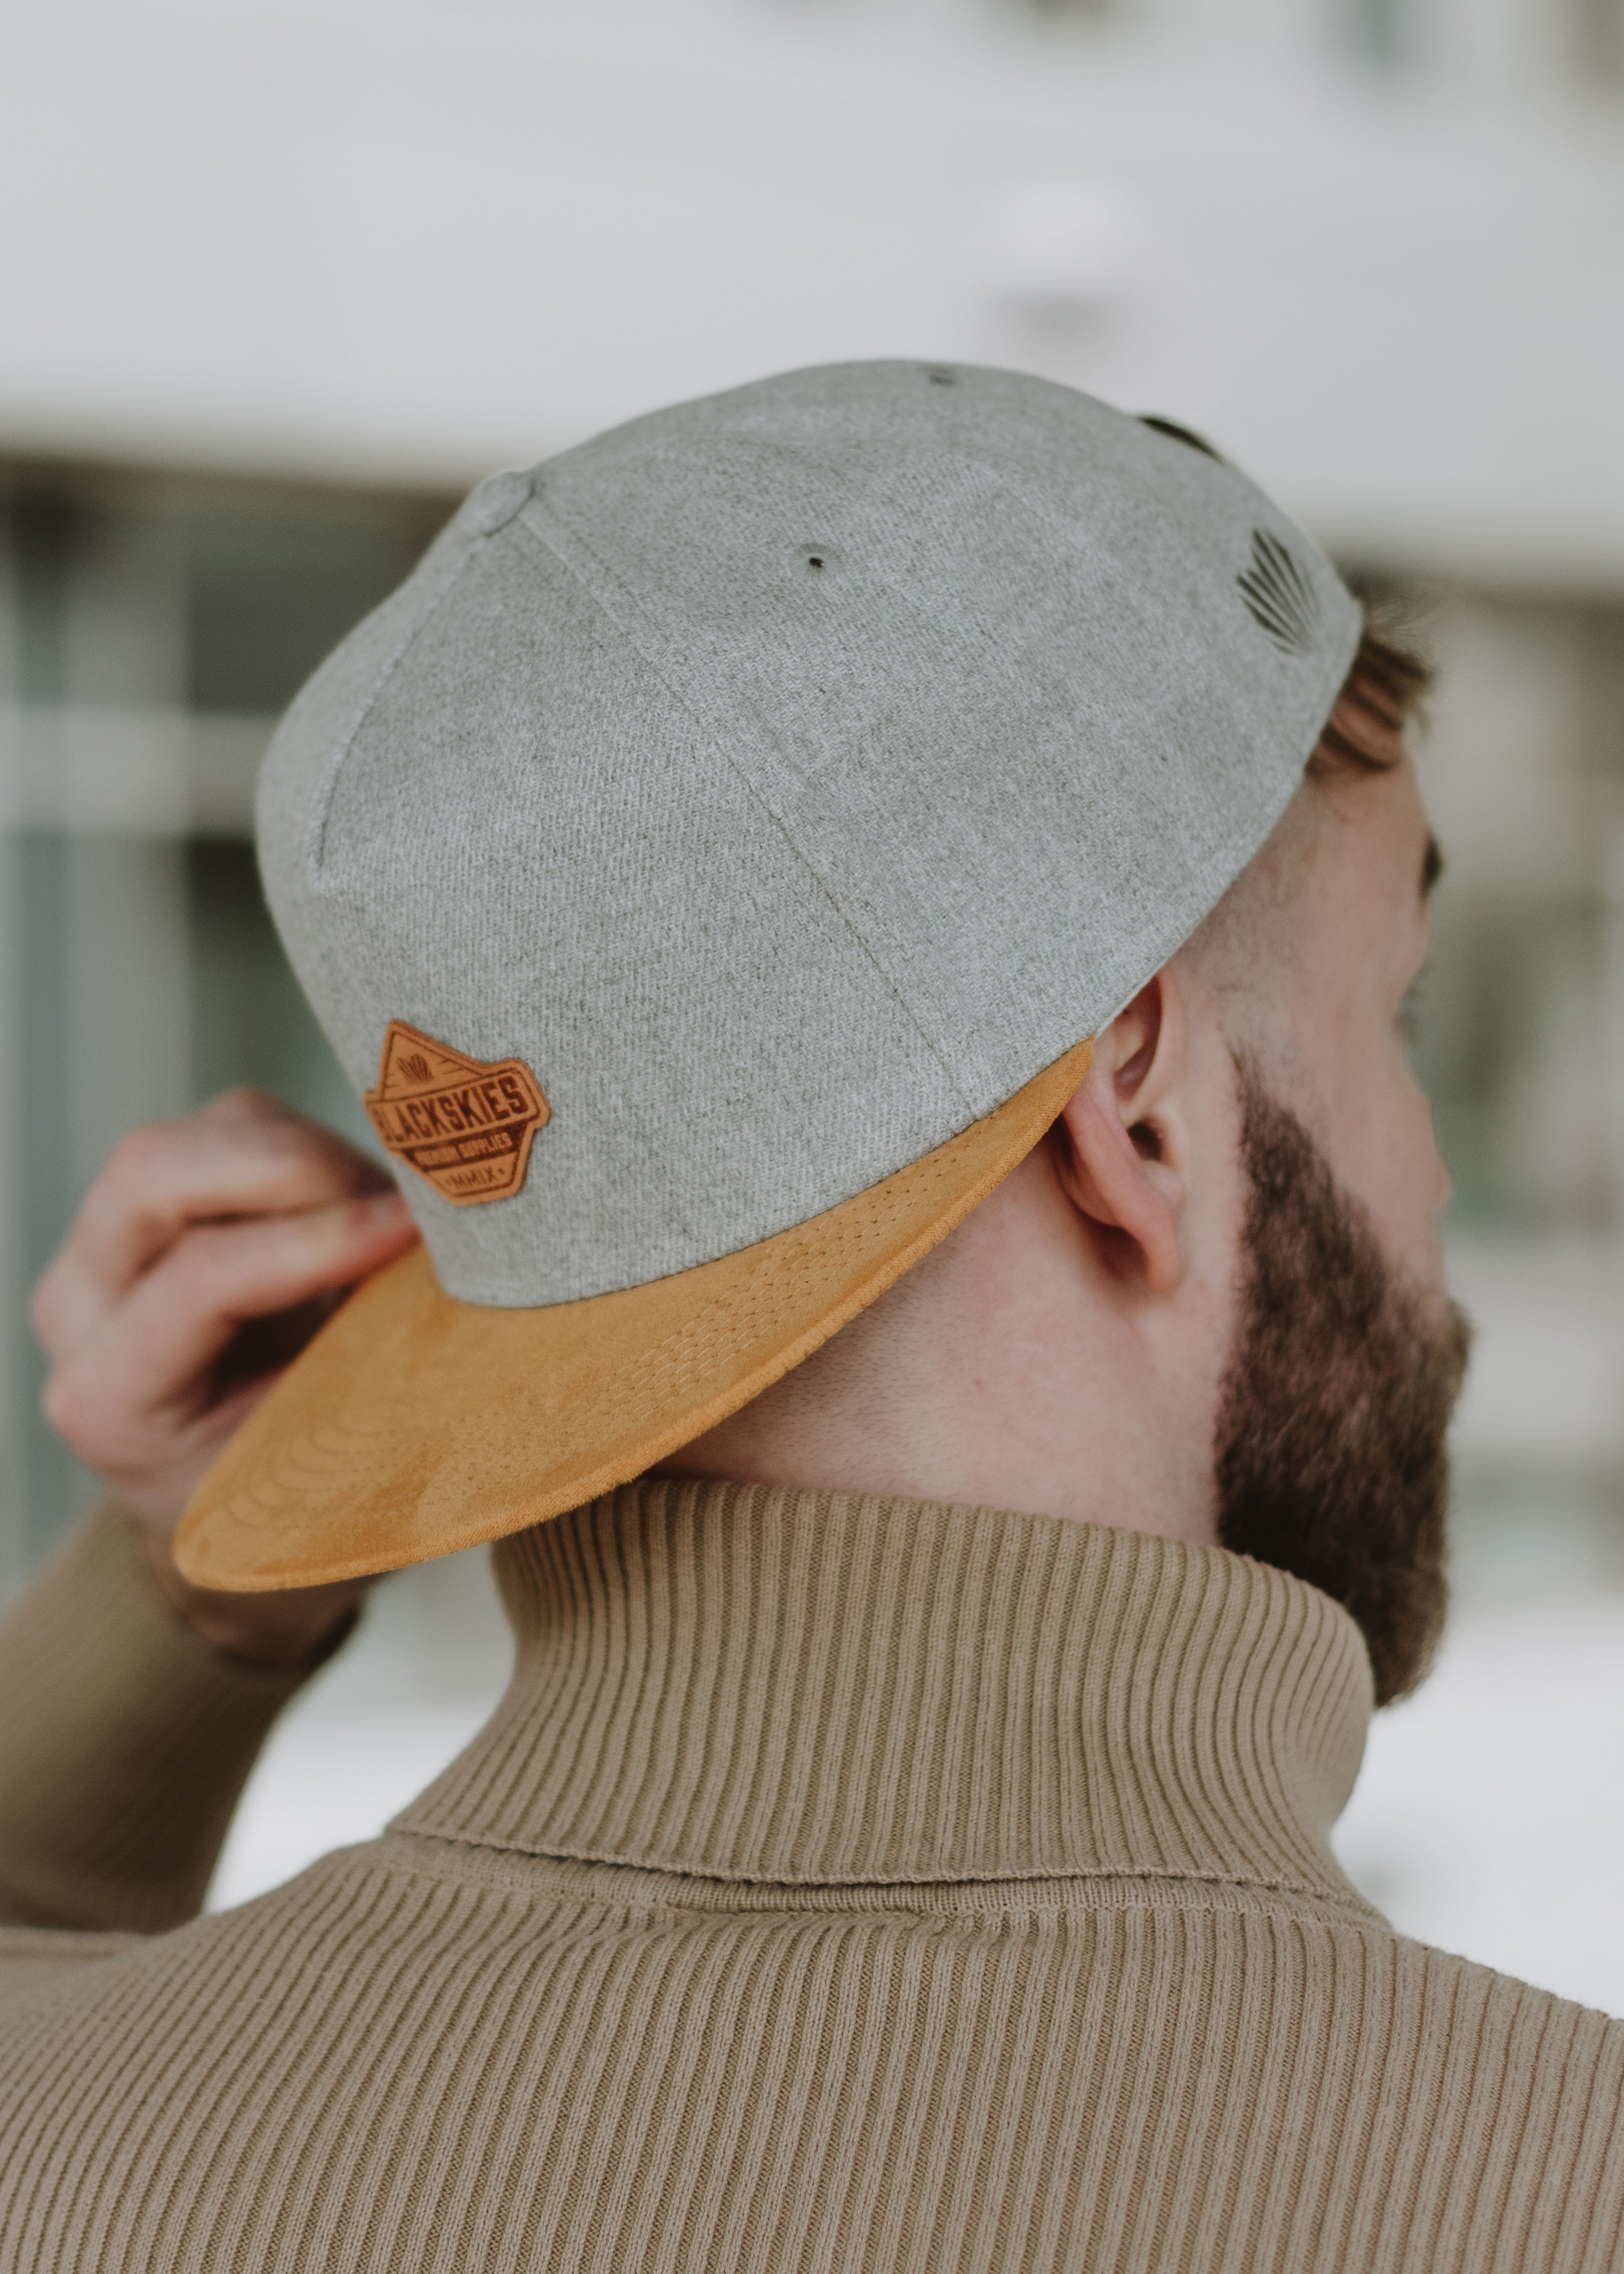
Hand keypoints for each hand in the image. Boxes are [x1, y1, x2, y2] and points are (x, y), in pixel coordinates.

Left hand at [32, 1089, 418, 1664]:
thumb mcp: (328, 1469)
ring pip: (198, 1135)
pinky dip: (311, 1149)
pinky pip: (232, 1128)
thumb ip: (372, 1375)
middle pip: (151, 1172)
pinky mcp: (154, 1201)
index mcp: (109, 1400)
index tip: (411, 1234)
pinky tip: (357, 1208)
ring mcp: (105, 1245)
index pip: (201, 1282)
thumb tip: (453, 1277)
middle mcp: (80, 1308)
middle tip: (396, 1205)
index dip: (316, 1242)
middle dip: (292, 1166)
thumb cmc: (288, 1501)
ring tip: (387, 1222)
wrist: (231, 1502)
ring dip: (310, 1158)